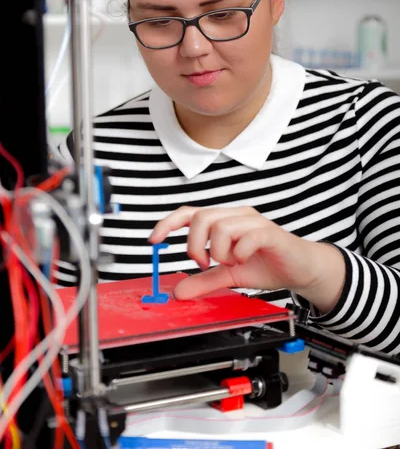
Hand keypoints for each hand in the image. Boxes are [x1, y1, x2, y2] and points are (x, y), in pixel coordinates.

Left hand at [149, 206, 345, 312]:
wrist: (300, 268)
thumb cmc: (266, 264)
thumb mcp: (229, 276)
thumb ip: (205, 280)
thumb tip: (178, 291)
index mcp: (224, 220)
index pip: (189, 213)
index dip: (168, 224)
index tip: (154, 240)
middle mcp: (236, 215)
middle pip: (201, 217)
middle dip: (195, 245)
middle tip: (204, 263)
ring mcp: (253, 221)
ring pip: (221, 226)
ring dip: (219, 252)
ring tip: (231, 263)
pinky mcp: (269, 232)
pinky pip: (246, 237)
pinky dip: (239, 253)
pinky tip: (245, 261)